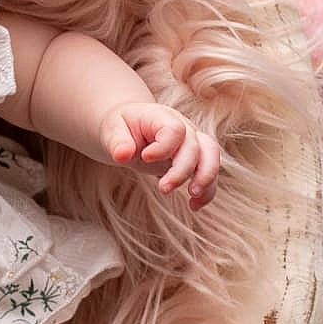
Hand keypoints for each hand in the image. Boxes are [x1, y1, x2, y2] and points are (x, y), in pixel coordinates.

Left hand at [100, 101, 221, 210]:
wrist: (129, 128)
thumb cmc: (120, 127)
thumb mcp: (111, 130)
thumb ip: (117, 141)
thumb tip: (122, 155)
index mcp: (162, 117)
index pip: (175, 130)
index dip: (164, 147)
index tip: (145, 157)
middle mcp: (183, 127)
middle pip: (195, 146)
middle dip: (182, 171)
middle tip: (164, 189)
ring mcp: (192, 142)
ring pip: (211, 156)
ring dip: (206, 178)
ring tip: (192, 198)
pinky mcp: (194, 159)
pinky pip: (208, 173)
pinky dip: (207, 191)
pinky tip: (194, 206)